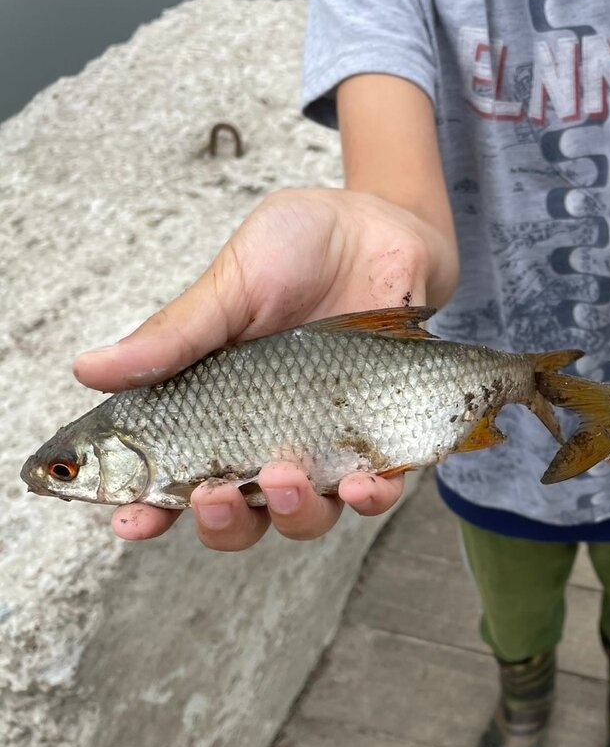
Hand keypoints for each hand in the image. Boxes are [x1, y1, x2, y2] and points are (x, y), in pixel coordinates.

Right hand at [74, 188, 453, 548]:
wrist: (385, 225)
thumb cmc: (302, 248)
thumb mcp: (234, 283)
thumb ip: (176, 336)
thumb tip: (88, 370)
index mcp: (212, 408)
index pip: (169, 477)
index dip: (145, 509)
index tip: (127, 520)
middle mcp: (266, 438)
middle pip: (236, 517)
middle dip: (220, 522)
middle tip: (212, 495)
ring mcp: (327, 443)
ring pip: (303, 516)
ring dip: (290, 512)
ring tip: (283, 475)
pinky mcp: (385, 437)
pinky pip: (378, 490)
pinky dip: (369, 496)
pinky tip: (361, 483)